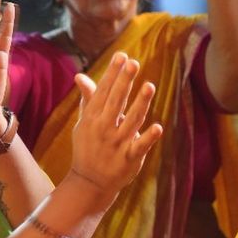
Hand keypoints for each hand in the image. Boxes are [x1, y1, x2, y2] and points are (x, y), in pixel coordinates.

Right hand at [69, 52, 161, 200]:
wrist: (89, 182)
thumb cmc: (88, 146)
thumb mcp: (84, 122)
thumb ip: (87, 98)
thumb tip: (80, 75)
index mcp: (92, 118)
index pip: (103, 91)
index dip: (112, 74)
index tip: (121, 56)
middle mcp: (103, 128)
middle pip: (115, 102)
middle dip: (124, 82)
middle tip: (133, 62)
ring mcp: (116, 144)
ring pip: (130, 121)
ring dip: (140, 104)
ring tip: (149, 86)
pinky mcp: (128, 159)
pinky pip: (139, 147)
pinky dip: (148, 138)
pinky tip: (157, 127)